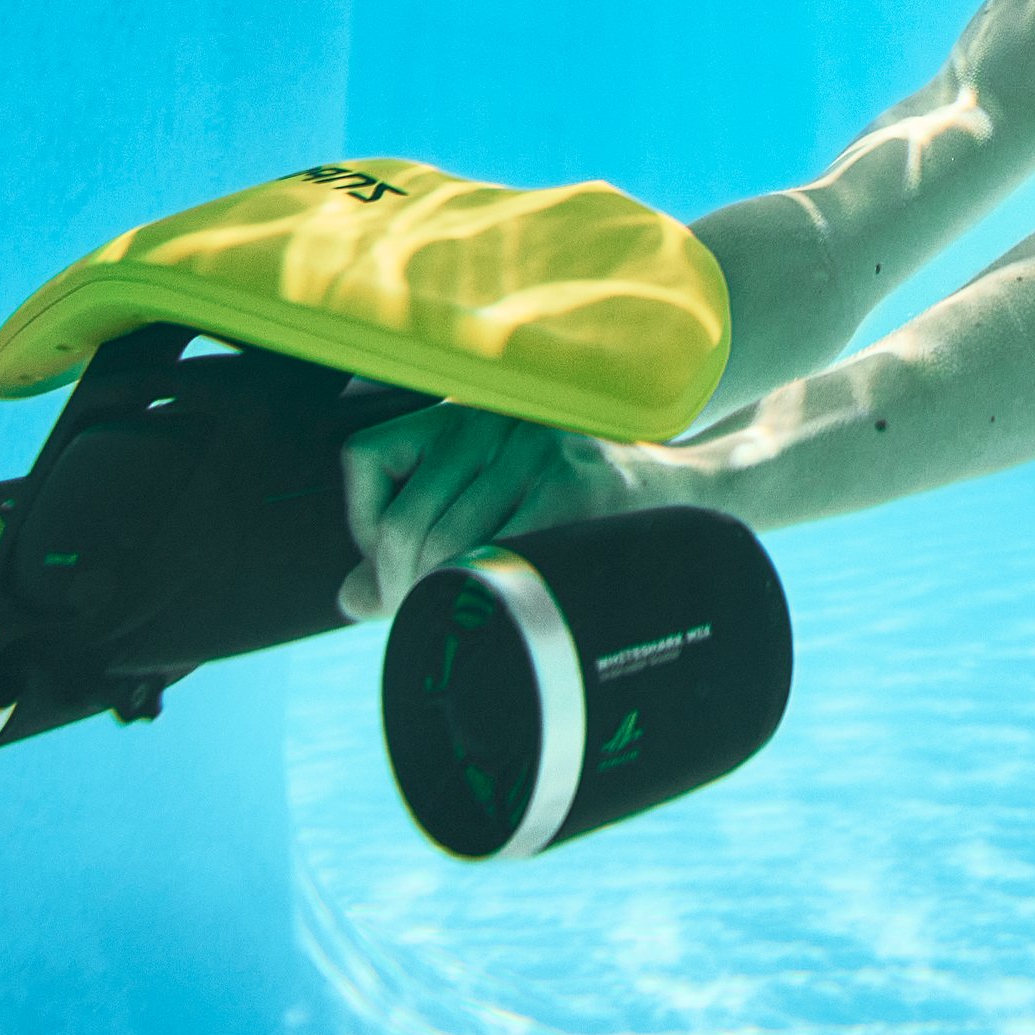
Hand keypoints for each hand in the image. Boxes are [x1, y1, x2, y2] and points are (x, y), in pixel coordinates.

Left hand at [336, 402, 664, 622]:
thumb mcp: (494, 498)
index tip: (392, 565)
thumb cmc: (578, 513)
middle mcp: (491, 418)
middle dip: (400, 588)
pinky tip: (501, 609)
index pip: (365, 457)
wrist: (685, 498)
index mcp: (461, 412)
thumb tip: (349, 599)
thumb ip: (423, 536)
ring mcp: (533, 449)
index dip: (363, 526)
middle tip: (422, 619)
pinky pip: (493, 556)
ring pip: (443, 545)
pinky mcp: (570, 486)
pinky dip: (482, 596)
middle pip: (405, 521)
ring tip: (462, 622)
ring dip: (437, 601)